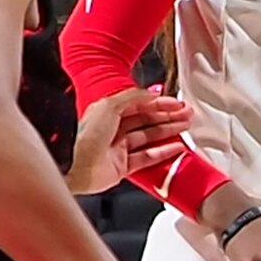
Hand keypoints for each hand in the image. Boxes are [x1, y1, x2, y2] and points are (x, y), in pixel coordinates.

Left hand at [68, 85, 195, 194]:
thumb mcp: (110, 106)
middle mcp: (112, 129)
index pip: (139, 105)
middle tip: (186, 114)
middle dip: (167, 116)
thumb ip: (134, 97)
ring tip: (185, 127)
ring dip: (168, 131)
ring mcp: (117, 149)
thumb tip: (152, 92)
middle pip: (146, 120)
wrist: (74, 167)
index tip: (176, 102)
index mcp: (107, 112)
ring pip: (149, 138)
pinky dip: (163, 153)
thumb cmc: (85, 136)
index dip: (158, 103)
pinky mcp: (121, 168)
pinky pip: (147, 158)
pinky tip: (176, 147)